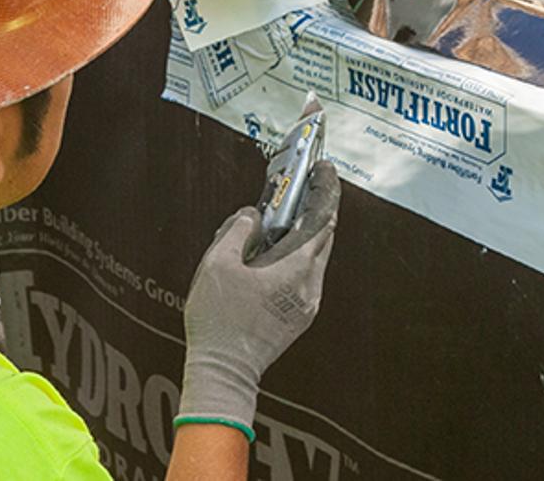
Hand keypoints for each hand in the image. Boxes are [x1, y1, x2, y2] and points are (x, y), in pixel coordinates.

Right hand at [175, 161, 340, 439]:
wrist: (225, 370)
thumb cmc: (219, 320)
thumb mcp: (217, 264)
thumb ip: (237, 231)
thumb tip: (252, 215)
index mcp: (295, 269)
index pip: (322, 221)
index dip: (325, 192)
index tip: (324, 171)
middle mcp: (309, 286)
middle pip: (324, 239)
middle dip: (319, 210)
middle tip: (308, 188)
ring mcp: (307, 305)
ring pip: (316, 260)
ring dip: (306, 236)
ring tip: (286, 219)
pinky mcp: (298, 318)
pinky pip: (306, 278)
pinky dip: (298, 258)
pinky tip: (277, 254)